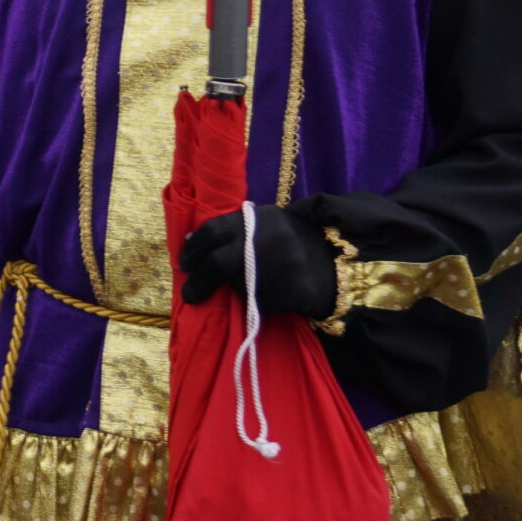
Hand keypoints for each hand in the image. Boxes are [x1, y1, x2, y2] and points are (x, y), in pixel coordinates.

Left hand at [180, 206, 337, 318]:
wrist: (337, 264)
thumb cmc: (293, 242)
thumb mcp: (268, 223)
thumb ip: (234, 229)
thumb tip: (190, 240)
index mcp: (257, 219)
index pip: (212, 230)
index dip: (193, 249)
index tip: (184, 262)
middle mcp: (264, 242)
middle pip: (217, 263)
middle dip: (198, 280)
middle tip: (188, 292)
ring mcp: (275, 269)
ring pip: (237, 284)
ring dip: (233, 289)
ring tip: (247, 287)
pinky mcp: (285, 294)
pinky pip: (257, 302)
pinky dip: (255, 301)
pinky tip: (270, 293)